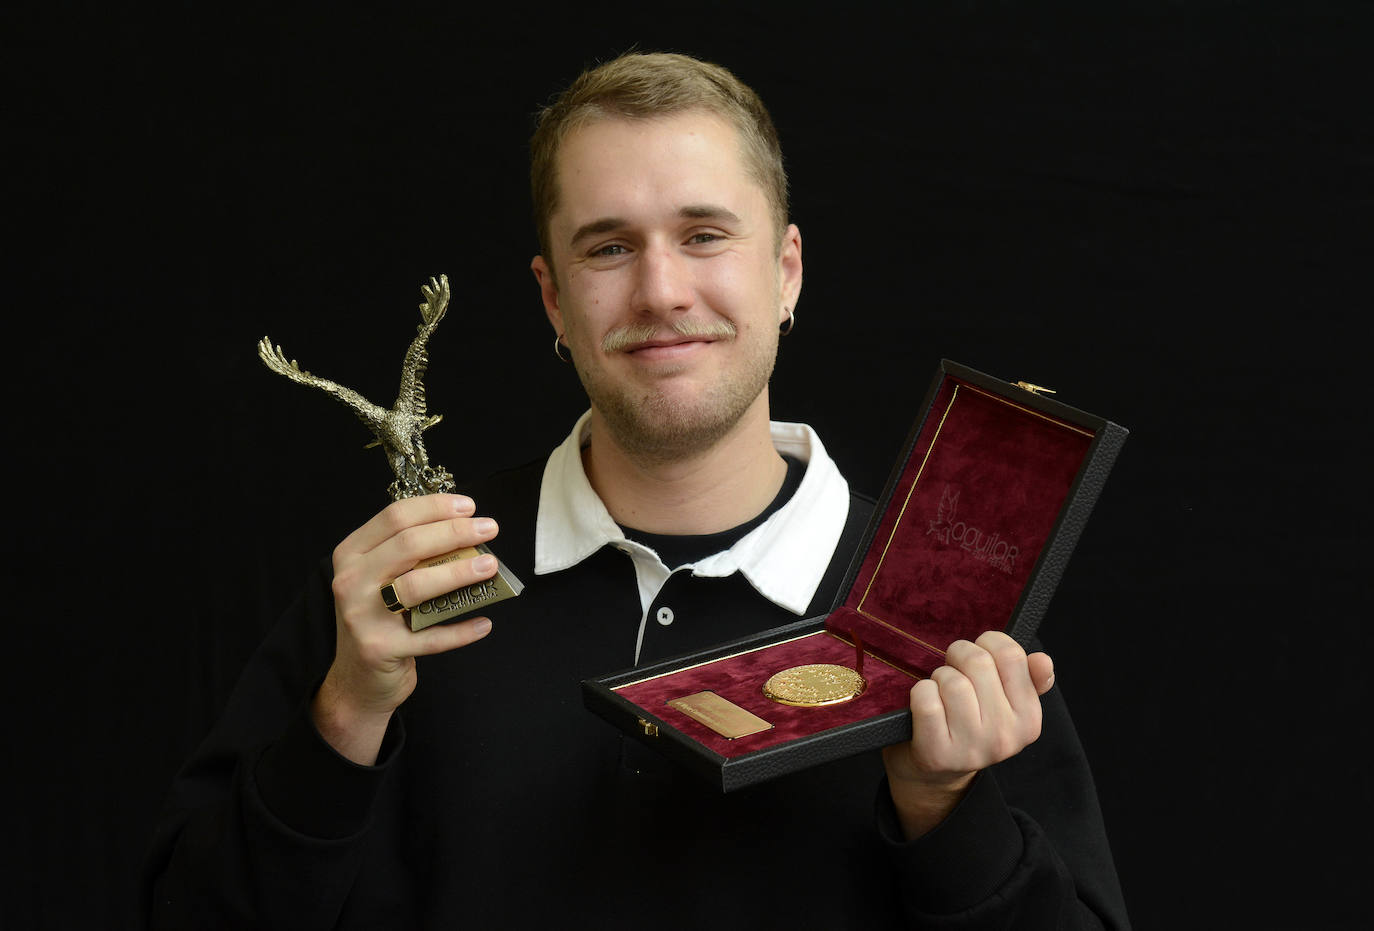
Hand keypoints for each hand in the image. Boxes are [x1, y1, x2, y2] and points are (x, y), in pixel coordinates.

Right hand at [313, 494, 498, 763]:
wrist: (356, 679)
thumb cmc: (379, 619)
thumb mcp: (381, 580)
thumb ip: (410, 556)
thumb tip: (466, 533)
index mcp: (351, 555)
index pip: (395, 518)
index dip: (435, 507)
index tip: (470, 507)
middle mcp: (351, 581)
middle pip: (408, 545)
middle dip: (454, 532)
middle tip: (489, 529)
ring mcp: (362, 616)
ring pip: (416, 585)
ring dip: (459, 572)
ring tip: (490, 566)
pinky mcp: (380, 649)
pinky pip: (430, 638)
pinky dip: (461, 631)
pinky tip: (484, 623)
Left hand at [881, 631, 1054, 839]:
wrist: (936, 771)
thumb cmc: (970, 722)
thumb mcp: (1005, 703)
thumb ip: (1028, 679)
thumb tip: (1043, 661)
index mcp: (1029, 720)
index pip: (1011, 655)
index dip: (988, 642)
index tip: (980, 653)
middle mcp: (1005, 737)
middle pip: (977, 662)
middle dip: (959, 656)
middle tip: (955, 670)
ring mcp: (971, 749)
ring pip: (951, 681)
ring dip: (939, 678)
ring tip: (942, 692)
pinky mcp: (936, 754)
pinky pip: (926, 700)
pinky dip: (920, 693)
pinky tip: (926, 705)